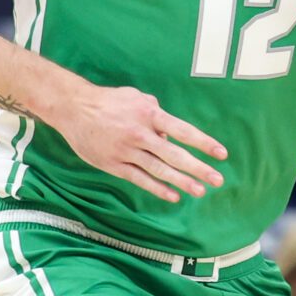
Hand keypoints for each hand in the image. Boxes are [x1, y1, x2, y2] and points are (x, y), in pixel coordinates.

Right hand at [54, 82, 226, 203]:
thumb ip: (157, 115)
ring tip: (200, 192)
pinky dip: (157, 188)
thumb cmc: (110, 101)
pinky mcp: (114, 164)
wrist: (73, 108)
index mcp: (149, 115)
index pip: (183, 131)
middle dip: (198, 169)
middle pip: (174, 155)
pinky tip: (173, 196)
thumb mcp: (137, 99)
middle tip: (218, 180)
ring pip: (159, 170)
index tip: (221, 154)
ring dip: (181, 182)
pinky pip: (139, 179)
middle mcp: (140, 134)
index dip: (203, 143)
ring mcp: (126, 151)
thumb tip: (172, 136)